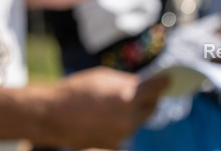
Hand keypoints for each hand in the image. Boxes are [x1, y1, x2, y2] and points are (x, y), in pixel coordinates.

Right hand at [48, 67, 168, 148]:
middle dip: (149, 99)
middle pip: (152, 108)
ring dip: (133, 111)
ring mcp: (124, 134)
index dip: (163, 83)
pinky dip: (121, 123)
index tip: (169, 80)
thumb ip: (125, 81)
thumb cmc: (74, 91)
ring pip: (138, 120)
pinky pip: (126, 130)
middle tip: (143, 91)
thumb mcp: (100, 77)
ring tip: (111, 104)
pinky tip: (104, 116)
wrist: (52, 116)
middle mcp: (129, 119)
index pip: (156, 89)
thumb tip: (143, 83)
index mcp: (126, 98)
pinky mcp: (116, 145)